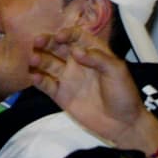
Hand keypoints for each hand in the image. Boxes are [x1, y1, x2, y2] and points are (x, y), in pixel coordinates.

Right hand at [29, 26, 157, 151]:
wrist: (123, 124)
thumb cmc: (124, 94)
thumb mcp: (117, 71)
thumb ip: (98, 58)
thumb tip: (76, 50)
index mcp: (92, 53)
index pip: (76, 37)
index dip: (67, 34)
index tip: (59, 37)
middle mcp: (77, 62)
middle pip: (57, 47)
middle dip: (47, 42)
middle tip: (37, 41)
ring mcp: (67, 78)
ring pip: (48, 63)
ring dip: (39, 59)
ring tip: (33, 59)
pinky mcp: (61, 94)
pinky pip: (46, 84)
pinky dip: (38, 79)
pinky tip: (34, 76)